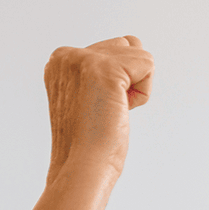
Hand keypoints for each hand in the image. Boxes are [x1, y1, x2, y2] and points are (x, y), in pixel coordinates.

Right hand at [43, 35, 152, 185]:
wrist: (83, 168)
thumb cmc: (90, 145)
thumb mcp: (90, 98)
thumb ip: (103, 70)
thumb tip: (132, 41)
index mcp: (60, 61)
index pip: (111, 51)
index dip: (116, 86)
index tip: (97, 109)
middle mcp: (67, 55)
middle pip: (125, 47)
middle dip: (127, 82)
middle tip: (107, 111)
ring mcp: (85, 60)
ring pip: (138, 54)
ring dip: (137, 88)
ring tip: (113, 111)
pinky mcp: (106, 70)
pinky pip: (148, 65)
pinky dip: (144, 94)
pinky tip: (122, 110)